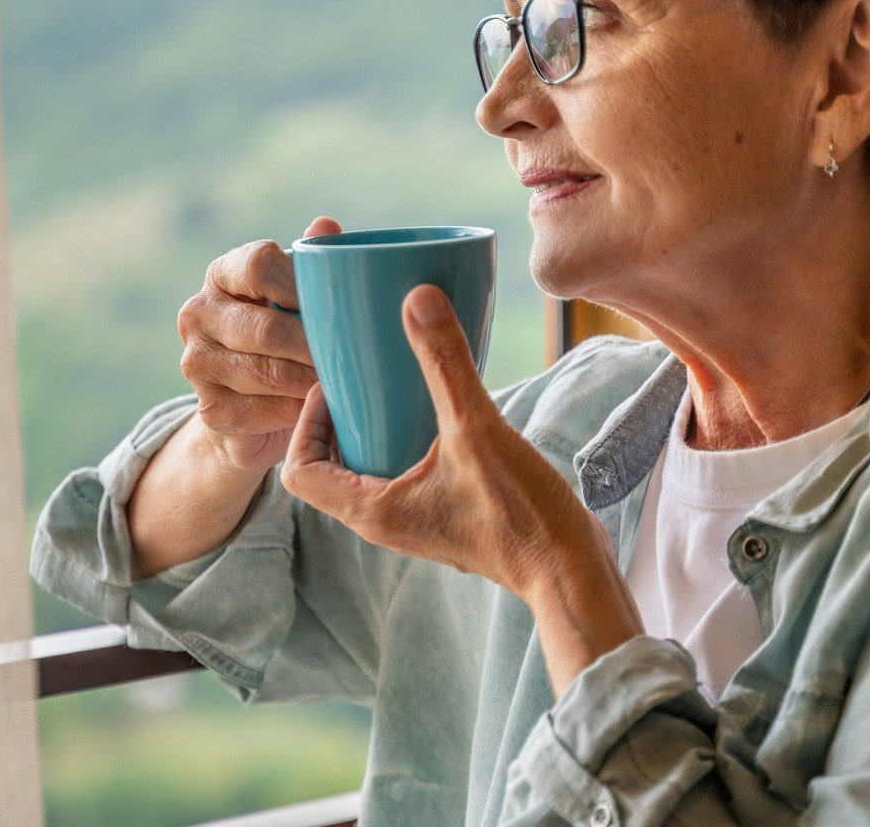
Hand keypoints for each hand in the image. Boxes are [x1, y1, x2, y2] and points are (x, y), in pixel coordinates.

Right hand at [176, 216, 341, 471]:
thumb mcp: (296, 294)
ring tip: (349, 381)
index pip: (259, 266)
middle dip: (315, 345)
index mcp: (222, 273)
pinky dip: (299, 410)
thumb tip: (326, 225)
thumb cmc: (286, 332)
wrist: (250, 402)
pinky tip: (323, 406)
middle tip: (359, 356)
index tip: (340, 305)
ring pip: (266, 373)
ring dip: (311, 380)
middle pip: (265, 327)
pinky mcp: (209, 408)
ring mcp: (197, 363)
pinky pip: (264, 411)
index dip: (302, 286)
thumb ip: (310, 263)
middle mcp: (198, 313)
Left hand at [278, 282, 603, 598]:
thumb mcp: (478, 430)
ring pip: (368, 472)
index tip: (331, 386)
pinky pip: (404, 476)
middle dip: (337, 421)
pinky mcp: (445, 516)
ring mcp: (416, 522)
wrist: (570, 571)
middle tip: (360, 377)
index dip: (304, 424)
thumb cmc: (521, 516)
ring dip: (371, 431)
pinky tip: (439, 410)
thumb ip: (446, 364)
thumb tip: (417, 299)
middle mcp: (385, 521)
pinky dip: (405, 442)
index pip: (299, 470)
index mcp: (372, 511)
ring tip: (394, 385)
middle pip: (330, 468)